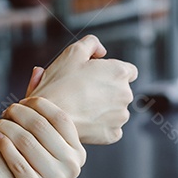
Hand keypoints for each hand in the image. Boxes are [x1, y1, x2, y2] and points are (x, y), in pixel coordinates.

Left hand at [0, 97, 84, 177]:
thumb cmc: (27, 158)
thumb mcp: (38, 135)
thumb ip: (38, 106)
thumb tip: (37, 71)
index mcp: (78, 150)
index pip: (61, 118)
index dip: (39, 104)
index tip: (22, 100)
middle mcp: (73, 166)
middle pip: (42, 128)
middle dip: (19, 115)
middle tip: (5, 111)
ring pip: (27, 143)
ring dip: (7, 128)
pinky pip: (18, 163)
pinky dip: (5, 147)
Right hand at [23, 35, 137, 144]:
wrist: (48, 118)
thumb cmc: (59, 84)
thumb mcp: (73, 52)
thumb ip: (92, 43)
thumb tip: (101, 51)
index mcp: (120, 72)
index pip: (129, 71)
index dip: (112, 73)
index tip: (98, 78)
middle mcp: (126, 94)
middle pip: (122, 91)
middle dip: (107, 91)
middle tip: (83, 92)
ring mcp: (121, 116)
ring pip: (117, 110)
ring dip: (104, 109)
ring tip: (82, 107)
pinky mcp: (113, 134)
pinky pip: (111, 128)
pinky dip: (101, 125)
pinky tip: (85, 120)